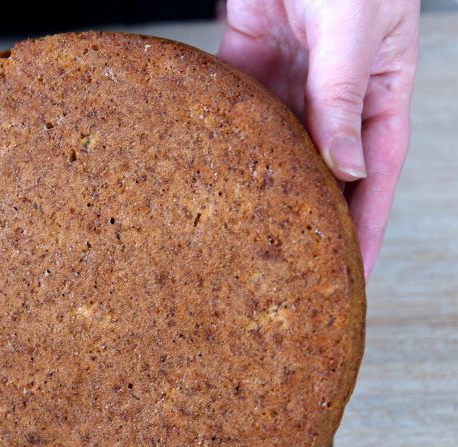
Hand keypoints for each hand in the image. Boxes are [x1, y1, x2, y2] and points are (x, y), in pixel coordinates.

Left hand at [219, 0, 418, 278]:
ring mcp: (291, 74)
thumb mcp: (353, 32)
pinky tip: (205, 174)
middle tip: (290, 270)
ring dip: (259, 183)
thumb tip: (345, 170)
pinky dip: (222, 136)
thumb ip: (345, 98)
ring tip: (240, 235)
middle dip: (310, 217)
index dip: (368, 223)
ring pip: (275, 142)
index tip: (355, 273)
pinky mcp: (246, 57)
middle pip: (323, 167)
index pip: (376, 169)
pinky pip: (235, 105)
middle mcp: (335, 88)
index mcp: (380, 86)